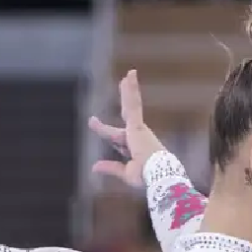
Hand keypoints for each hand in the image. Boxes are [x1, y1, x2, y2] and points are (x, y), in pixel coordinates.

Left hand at [88, 69, 165, 188]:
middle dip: (125, 99)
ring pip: (132, 105)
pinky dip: (131, 90)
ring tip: (129, 74)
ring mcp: (138, 128)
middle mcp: (138, 135)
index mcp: (136, 147)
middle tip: (122, 83)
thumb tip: (94, 167)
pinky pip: (133, 104)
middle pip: (128, 113)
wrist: (159, 175)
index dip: (104, 130)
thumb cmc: (147, 177)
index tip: (92, 121)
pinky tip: (129, 76)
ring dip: (129, 89)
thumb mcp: (126, 173)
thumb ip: (111, 168)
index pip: (117, 136)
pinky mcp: (137, 124)